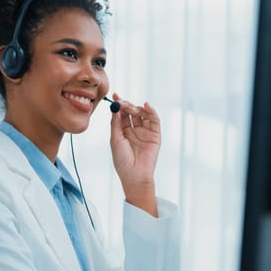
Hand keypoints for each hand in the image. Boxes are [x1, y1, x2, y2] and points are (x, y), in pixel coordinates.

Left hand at [110, 93, 160, 216]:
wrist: (134, 175)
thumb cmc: (122, 160)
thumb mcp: (115, 139)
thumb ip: (116, 123)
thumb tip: (115, 108)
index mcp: (123, 131)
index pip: (122, 114)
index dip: (119, 104)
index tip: (115, 95)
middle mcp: (135, 130)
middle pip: (132, 112)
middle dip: (127, 105)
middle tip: (122, 103)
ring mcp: (145, 132)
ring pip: (142, 114)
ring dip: (137, 108)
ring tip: (130, 108)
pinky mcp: (155, 135)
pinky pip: (154, 121)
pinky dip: (151, 112)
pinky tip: (146, 106)